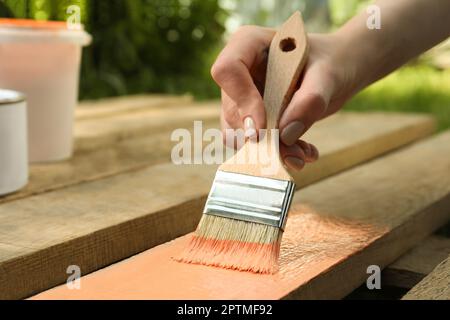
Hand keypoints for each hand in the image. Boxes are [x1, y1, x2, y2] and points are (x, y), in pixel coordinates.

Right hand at [211, 26, 354, 170]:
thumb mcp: (328, 76)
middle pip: (233, 109)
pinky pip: (252, 143)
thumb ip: (309, 101)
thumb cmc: (332, 62)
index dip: (243, 101)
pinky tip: (303, 152)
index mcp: (249, 44)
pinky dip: (277, 153)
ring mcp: (242, 96)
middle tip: (293, 153)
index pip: (228, 70)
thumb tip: (285, 135)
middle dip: (262, 137)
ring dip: (269, 150)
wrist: (338, 71)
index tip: (264, 128)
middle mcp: (239, 71)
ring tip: (302, 154)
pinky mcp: (251, 117)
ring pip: (237, 132)